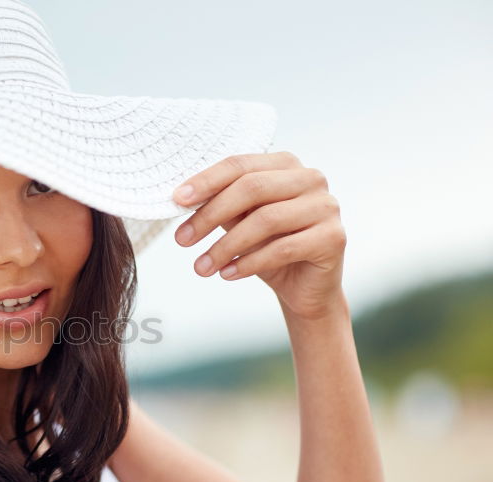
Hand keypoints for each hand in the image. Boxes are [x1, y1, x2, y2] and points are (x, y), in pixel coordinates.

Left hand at [172, 151, 347, 319]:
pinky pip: (284, 248)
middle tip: (181, 240)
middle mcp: (311, 178)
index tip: (176, 201)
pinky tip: (226, 274)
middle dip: (210, 215)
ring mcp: (326, 206)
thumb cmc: (266, 247)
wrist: (303, 287)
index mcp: (285, 165)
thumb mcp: (238, 222)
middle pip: (251, 188)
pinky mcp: (334, 237)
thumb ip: (220, 205)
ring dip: (225, 246)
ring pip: (266, 219)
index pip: (240, 165)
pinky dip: (248, 263)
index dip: (206, 181)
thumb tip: (181, 198)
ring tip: (201, 268)